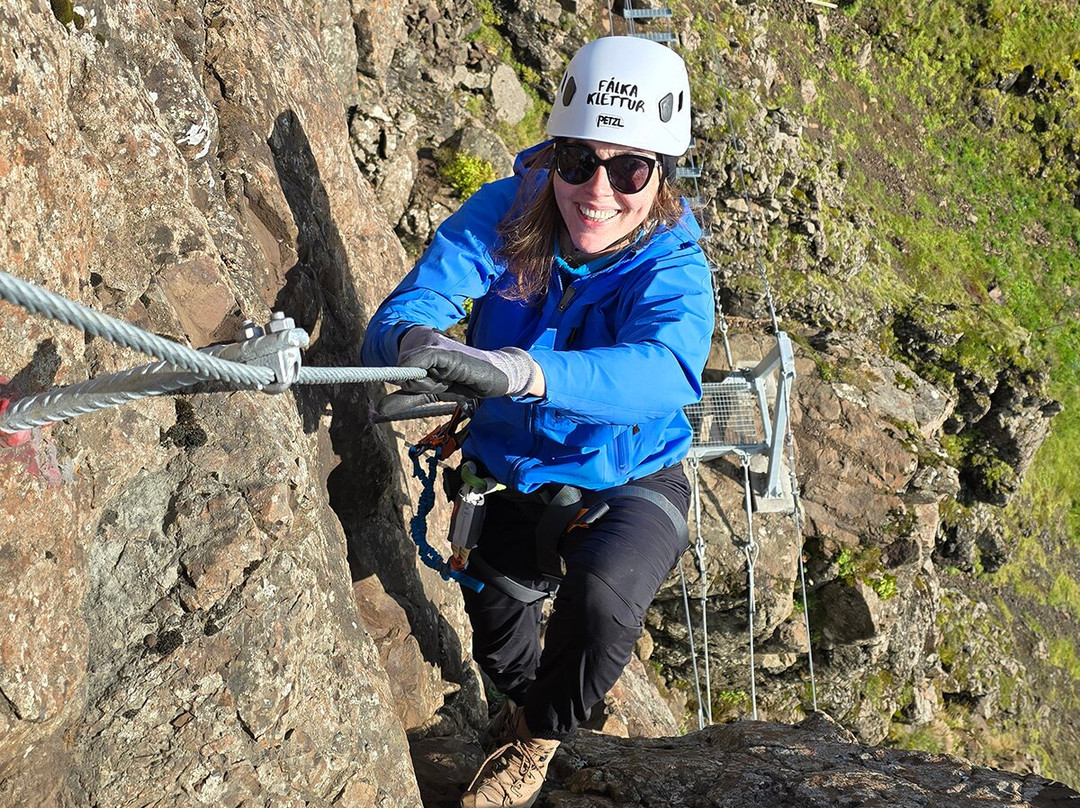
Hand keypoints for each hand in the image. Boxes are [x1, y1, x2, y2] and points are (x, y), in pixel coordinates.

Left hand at [377, 327, 539, 418]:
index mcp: (419, 351)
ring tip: (447, 380)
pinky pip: (423, 358)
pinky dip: (420, 369)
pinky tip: (440, 377)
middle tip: (439, 384)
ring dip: (422, 382)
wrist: (498, 376)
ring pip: (408, 366)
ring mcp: (436, 345)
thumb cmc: (465, 382)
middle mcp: (425, 342)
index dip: (391, 377)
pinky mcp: (447, 352)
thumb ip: (406, 399)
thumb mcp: (431, 393)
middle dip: (414, 385)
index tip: (378, 396)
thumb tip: (378, 410)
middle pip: (400, 369)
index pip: (395, 365)